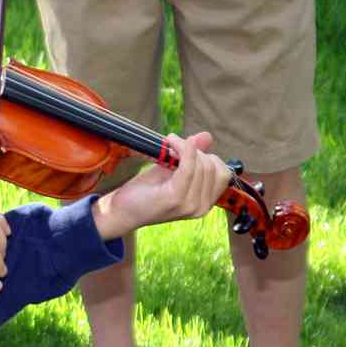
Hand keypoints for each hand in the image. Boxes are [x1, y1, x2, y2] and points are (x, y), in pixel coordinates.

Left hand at [92, 132, 231, 239]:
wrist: (122, 210)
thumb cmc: (145, 192)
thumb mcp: (172, 171)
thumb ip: (192, 156)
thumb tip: (207, 136)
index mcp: (205, 203)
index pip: (223, 174)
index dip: (207, 156)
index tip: (188, 149)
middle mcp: (202, 207)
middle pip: (212, 167)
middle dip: (194, 150)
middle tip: (172, 144)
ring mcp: (190, 205)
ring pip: (201, 165)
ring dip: (184, 146)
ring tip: (168, 144)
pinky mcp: (176, 198)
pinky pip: (188, 167)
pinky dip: (183, 150)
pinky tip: (172, 142)